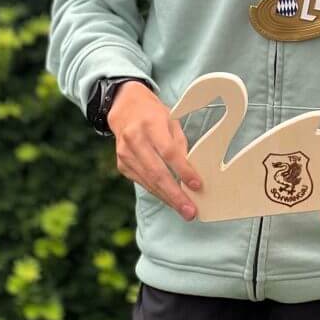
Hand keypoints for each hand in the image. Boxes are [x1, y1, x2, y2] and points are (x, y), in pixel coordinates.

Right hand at [108, 81, 203, 221]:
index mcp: (151, 123)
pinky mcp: (122, 165)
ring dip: (168, 198)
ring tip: (184, 210)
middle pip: (157, 172)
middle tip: (190, 211)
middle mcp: (135, 139)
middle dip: (175, 194)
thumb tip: (191, 170)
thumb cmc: (153, 114)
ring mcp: (125, 154)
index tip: (197, 185)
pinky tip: (170, 199)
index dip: (183, 170)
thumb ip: (180, 144)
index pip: (168, 151)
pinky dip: (157, 192)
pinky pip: (143, 182)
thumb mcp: (171, 120)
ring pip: (149, 181)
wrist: (125, 108)